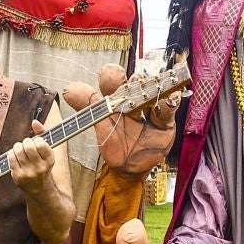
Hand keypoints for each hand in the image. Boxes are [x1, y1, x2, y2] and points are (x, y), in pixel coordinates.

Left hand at [7, 120, 54, 193]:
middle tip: (26, 144)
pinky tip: (15, 155)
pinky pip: (11, 157)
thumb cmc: (42, 165)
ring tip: (20, 149)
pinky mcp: (18, 176)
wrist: (39, 189)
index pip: (41, 143)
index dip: (36, 140)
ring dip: (18, 146)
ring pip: (18, 150)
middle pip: (28, 146)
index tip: (36, 142)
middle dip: (26, 142)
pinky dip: (12, 153)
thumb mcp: (47, 152)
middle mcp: (40, 168)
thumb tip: (34, 122)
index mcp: (50, 160)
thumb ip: (43, 134)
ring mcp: (28, 173)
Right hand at [64, 63, 176, 177]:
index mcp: (150, 102)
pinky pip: (88, 105)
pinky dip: (79, 97)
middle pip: (127, 84)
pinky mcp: (99, 119)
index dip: (149, 80)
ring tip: (106, 75)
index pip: (150, 86)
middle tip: (124, 76)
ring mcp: (114, 109)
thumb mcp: (165, 132)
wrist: (132, 168)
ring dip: (107, 81)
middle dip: (124, 78)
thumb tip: (172, 96)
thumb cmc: (151, 148)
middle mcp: (132, 101)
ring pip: (109, 91)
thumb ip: (165, 112)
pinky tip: (71, 90)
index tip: (150, 79)